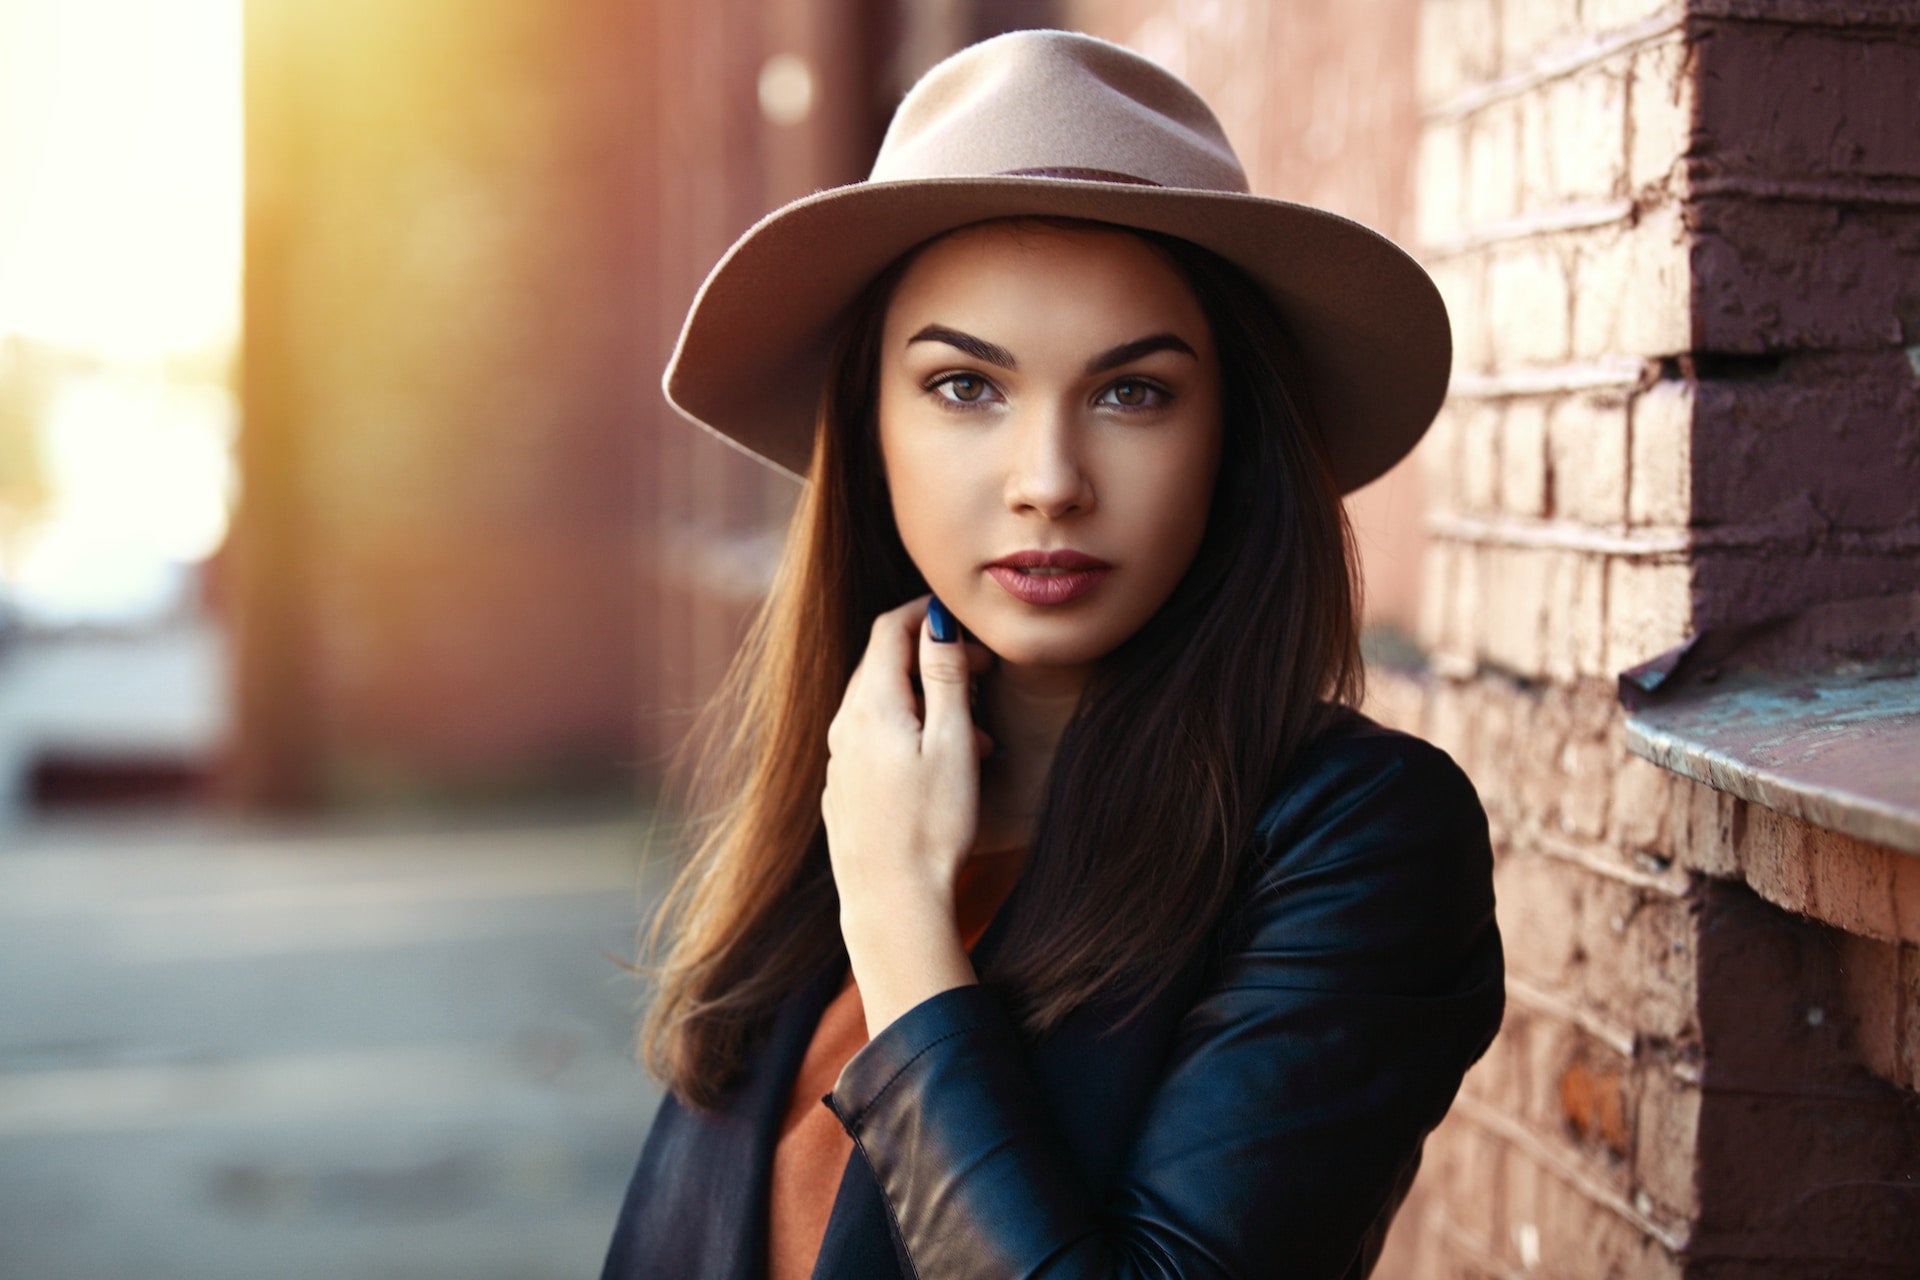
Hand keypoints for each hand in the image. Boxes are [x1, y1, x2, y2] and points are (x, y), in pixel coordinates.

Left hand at [822, 595, 993, 1033]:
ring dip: (927, 703)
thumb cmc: (930, 825)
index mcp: (870, 705)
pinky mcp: (843, 791)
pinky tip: (940, 769)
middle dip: (932, 659)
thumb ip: (945, 676)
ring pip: (881, 706)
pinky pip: (874, 741)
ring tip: (975, 736)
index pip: (889, 630)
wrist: (892, 903)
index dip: (927, 615)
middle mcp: (844, 725)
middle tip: (982, 675)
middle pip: (882, 665)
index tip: (966, 626)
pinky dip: (908, 734)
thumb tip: (937, 621)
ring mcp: (838, 760)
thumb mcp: (951, 743)